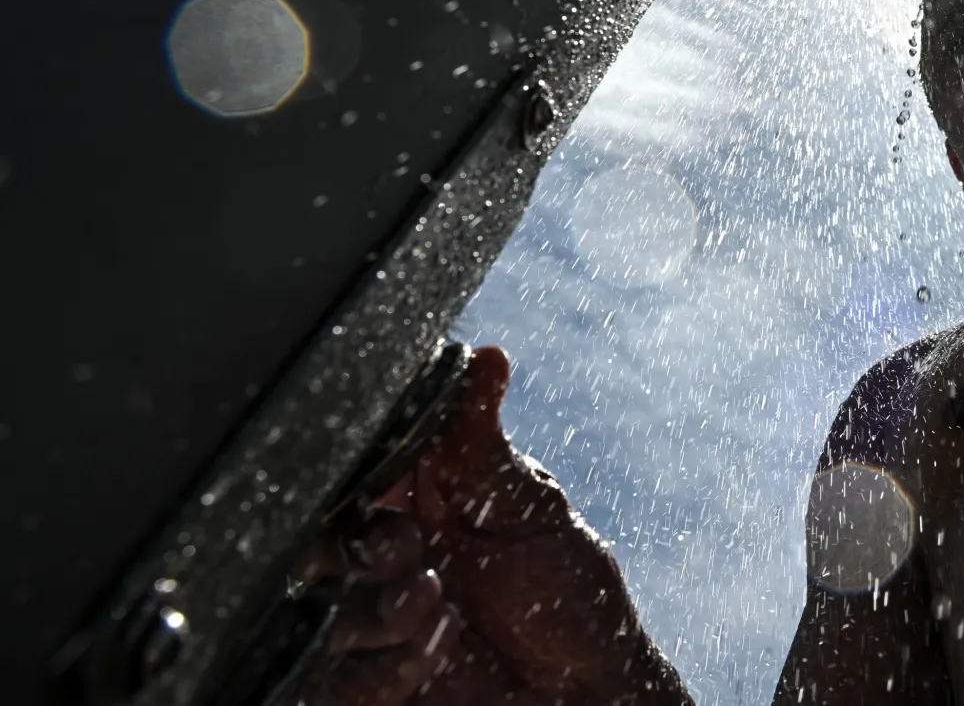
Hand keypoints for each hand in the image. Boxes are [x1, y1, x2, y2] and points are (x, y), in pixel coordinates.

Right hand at [298, 346, 688, 705]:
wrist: (585, 700)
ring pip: (314, 604)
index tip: (393, 491)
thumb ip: (486, 446)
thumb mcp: (531, 515)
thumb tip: (485, 357)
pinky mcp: (357, 686)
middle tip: (414, 553)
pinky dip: (380, 665)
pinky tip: (433, 656)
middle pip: (313, 537)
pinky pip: (325, 674)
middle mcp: (377, 560)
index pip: (353, 470)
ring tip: (439, 609)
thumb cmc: (570, 601)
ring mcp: (363, 624)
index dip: (359, 476)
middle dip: (363, 545)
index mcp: (413, 502)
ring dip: (378, 609)